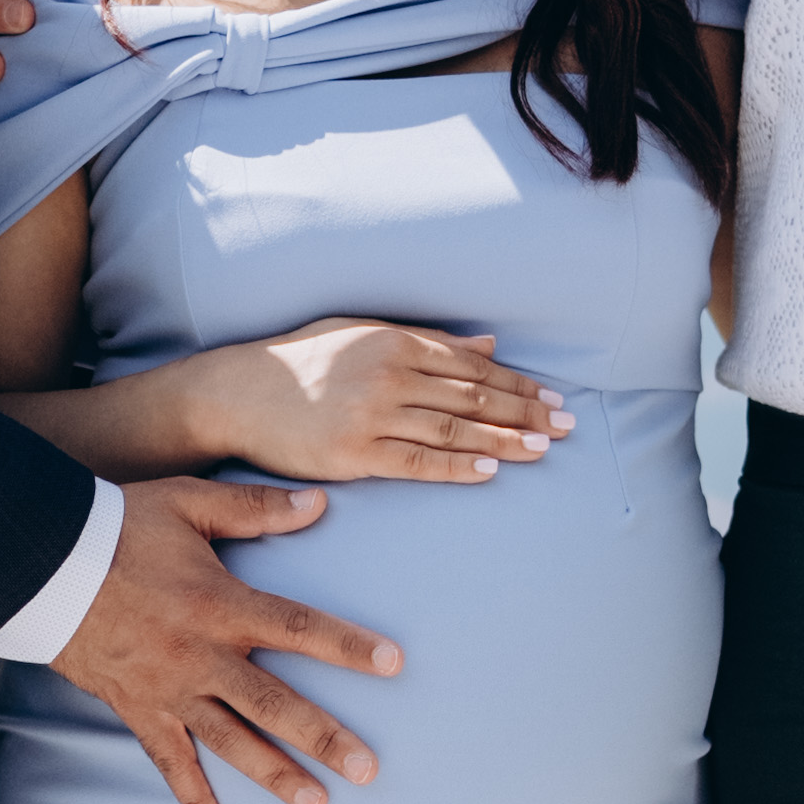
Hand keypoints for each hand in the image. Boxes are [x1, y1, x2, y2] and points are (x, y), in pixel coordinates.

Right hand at [48, 474, 400, 803]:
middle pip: (274, 703)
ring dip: (274, 775)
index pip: (298, 629)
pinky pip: (170, 764)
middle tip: (367, 769)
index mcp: (221, 604)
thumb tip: (320, 503)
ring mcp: (170, 690)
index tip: (393, 664)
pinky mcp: (139, 711)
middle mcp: (202, 656)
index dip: (347, 646)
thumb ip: (256, 508)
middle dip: (323, 738)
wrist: (40, 565)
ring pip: (231, 742)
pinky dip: (194, 801)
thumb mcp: (188, 503)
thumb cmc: (117, 528)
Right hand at [193, 319, 571, 483]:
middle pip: (473, 396)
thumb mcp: (362, 333)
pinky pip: (417, 463)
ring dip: (504, 440)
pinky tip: (491, 470)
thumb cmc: (300, 362)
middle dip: (525, 412)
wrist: (238, 394)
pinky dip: (457, 465)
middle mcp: (387, 374)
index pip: (471, 365)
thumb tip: (489, 343)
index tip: (552, 398)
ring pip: (453, 428)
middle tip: (566, 426)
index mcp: (393, 340)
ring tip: (542, 449)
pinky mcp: (354, 454)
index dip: (517, 383)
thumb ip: (426, 338)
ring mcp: (370, 415)